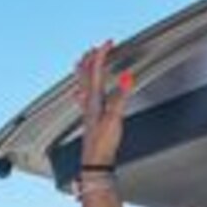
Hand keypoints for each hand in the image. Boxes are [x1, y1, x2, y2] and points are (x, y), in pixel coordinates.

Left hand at [72, 40, 129, 168]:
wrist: (95, 164)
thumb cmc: (103, 144)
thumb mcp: (115, 119)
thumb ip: (121, 96)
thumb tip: (126, 76)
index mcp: (94, 100)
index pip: (96, 70)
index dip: (102, 54)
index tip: (109, 42)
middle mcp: (88, 104)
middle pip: (86, 75)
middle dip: (91, 59)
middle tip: (96, 48)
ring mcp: (88, 112)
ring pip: (83, 85)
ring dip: (84, 71)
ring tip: (82, 62)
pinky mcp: (90, 120)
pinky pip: (84, 99)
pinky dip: (83, 90)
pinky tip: (80, 95)